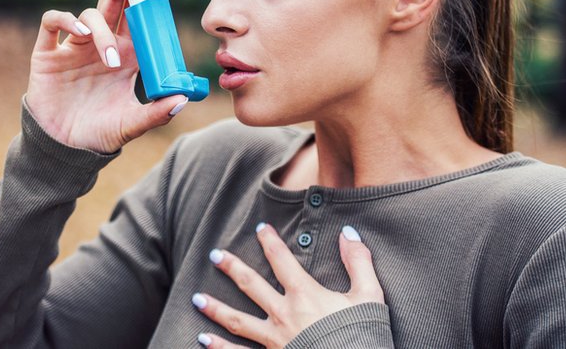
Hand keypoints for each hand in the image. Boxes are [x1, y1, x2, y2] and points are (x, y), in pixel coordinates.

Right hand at [25, 0, 188, 153]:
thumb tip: (182, 99)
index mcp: (127, 54)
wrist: (64, 150)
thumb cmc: (100, 134)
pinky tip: (81, 34)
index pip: (139, 15)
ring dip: (104, 31)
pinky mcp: (48, 54)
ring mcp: (74, 47)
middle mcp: (102, 44)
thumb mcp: (131, 125)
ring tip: (112, 60)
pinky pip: (53, 22)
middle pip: (115, 0)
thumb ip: (156, 114)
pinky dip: (67, 21)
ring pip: (90, 15)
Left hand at [192, 224, 383, 347]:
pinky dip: (219, 348)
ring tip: (196, 299)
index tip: (260, 228)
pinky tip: (203, 340)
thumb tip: (348, 232)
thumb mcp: (369, 296)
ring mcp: (274, 340)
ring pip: (238, 321)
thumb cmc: (363, 335)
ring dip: (216, 309)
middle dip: (231, 268)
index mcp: (305, 295)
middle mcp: (284, 314)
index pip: (282, 260)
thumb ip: (358, 262)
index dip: (270, 242)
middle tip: (214, 255)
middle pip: (251, 285)